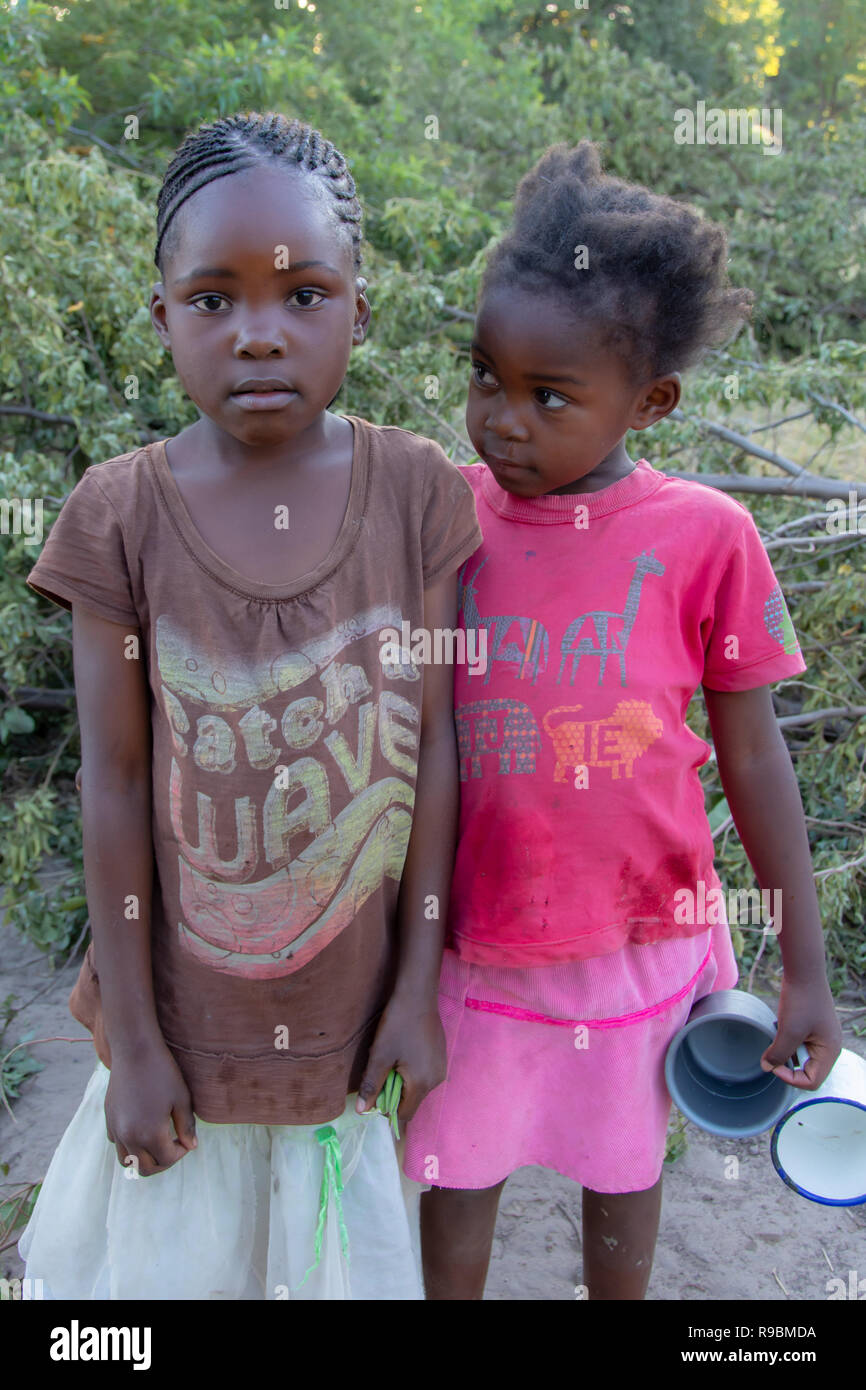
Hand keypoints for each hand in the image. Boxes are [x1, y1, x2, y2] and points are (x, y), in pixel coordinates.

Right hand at [104, 1042, 197, 1176]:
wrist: (134, 1050)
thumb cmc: (162, 1071)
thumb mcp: (181, 1098)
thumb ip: (186, 1126)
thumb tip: (191, 1147)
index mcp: (150, 1133)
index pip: (167, 1159)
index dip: (181, 1152)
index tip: (186, 1139)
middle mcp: (129, 1136)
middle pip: (145, 1168)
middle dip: (162, 1162)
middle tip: (174, 1145)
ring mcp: (115, 1129)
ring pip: (127, 1161)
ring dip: (143, 1158)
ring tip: (157, 1141)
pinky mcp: (108, 1119)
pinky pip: (117, 1143)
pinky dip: (129, 1144)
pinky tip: (142, 1127)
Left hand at [355, 996, 446, 1125]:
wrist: (417, 996)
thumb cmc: (397, 1025)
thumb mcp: (380, 1056)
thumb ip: (371, 1085)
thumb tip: (362, 1112)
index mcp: (421, 1084)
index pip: (404, 1114)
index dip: (386, 1109)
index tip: (374, 1093)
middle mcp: (436, 1080)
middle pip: (411, 1101)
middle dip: (393, 1094)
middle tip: (381, 1071)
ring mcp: (440, 1068)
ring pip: (417, 1088)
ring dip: (402, 1082)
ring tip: (391, 1060)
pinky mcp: (440, 1057)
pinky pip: (424, 1075)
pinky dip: (411, 1072)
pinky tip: (402, 1053)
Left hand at [760, 975, 841, 1088]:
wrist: (804, 971)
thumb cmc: (801, 1000)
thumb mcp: (788, 1030)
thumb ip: (779, 1053)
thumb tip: (767, 1068)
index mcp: (830, 1051)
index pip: (812, 1081)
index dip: (791, 1078)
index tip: (774, 1064)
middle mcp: (830, 1047)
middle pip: (808, 1071)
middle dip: (789, 1064)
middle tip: (775, 1049)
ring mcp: (822, 1037)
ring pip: (803, 1057)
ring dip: (788, 1052)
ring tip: (780, 1035)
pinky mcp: (813, 1028)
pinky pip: (801, 1044)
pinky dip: (789, 1041)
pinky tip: (782, 1028)